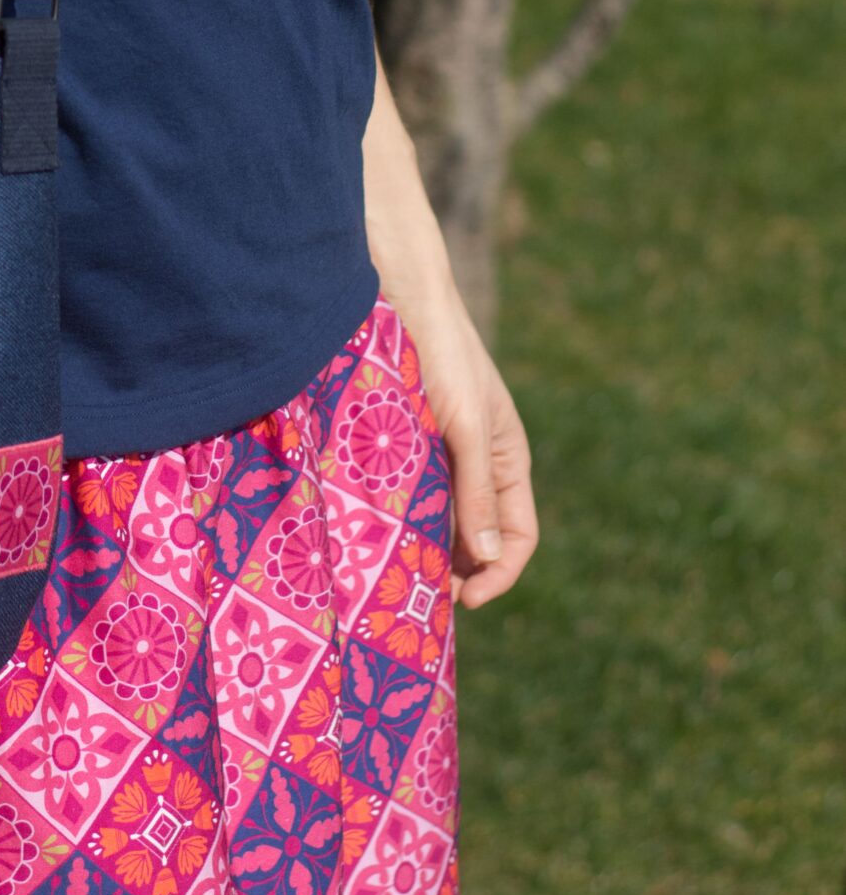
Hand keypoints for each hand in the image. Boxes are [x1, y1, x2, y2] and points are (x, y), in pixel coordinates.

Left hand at [400, 288, 538, 608]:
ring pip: (440, 517)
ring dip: (426, 545)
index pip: (520, 536)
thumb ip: (477, 489)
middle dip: (458, 570)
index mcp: (507, 458)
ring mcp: (440, 450)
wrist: (398, 293)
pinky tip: (376, 530)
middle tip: (421, 597)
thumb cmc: (442, 353)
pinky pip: (409, 491)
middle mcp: (476, 460)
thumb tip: (491, 559)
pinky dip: (400, 515)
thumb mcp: (466, 424)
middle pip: (478, 535)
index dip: (499, 575)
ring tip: (397, 571)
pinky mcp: (405, 440)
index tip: (464, 601)